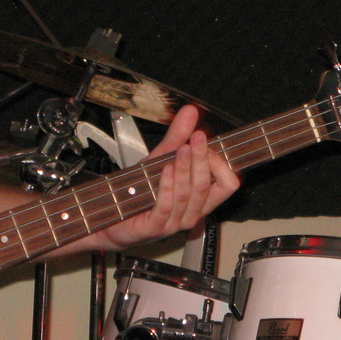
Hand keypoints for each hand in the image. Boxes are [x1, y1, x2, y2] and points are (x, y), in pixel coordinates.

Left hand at [80, 104, 239, 250]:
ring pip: (188, 195)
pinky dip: (168, 185)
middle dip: (203, 159)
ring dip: (186, 169)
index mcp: (200, 199)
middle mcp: (192, 213)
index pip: (227, 185)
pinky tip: (166, 169)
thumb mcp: (161, 160)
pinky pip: (167, 205)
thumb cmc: (141, 193)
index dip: (221, 163)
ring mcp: (175, 222)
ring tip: (182, 150)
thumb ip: (178, 137)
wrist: (113, 219)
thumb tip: (191, 111)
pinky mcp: (155, 227)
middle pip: (207, 186)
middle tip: (198, 137)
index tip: (207, 141)